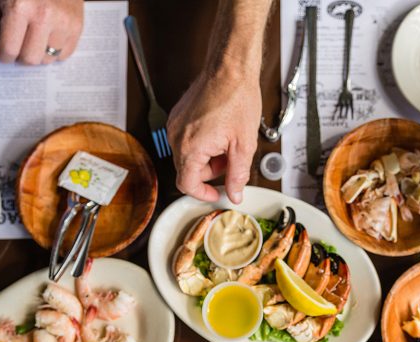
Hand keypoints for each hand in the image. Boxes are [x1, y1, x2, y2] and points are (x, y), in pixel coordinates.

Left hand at [0, 0, 83, 65]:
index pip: (9, 50)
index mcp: (20, 7)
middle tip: (19, 43)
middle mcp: (44, 15)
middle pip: (30, 59)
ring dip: (38, 54)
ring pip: (47, 60)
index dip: (4, 55)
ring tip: (35, 36)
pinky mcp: (77, 26)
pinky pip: (64, 55)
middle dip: (21, 56)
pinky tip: (49, 35)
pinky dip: (54, 51)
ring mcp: (63, 22)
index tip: (4, 51)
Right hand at [168, 71, 260, 203]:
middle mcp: (177, 137)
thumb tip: (235, 194)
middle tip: (230, 161)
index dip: (203, 193)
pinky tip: (219, 132)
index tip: (217, 193)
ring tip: (227, 143)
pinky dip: (202, 143)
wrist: (230, 68)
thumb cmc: (237, 98)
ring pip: (188, 155)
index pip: (186, 185)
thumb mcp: (244, 145)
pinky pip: (187, 139)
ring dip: (207, 157)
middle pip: (188, 170)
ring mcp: (175, 125)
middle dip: (210, 172)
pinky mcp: (178, 116)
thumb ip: (238, 175)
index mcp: (190, 147)